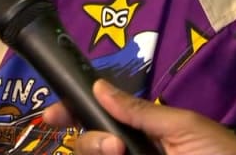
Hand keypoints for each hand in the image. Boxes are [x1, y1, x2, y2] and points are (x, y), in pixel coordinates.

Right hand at [43, 80, 235, 154]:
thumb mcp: (185, 126)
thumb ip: (140, 110)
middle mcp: (133, 153)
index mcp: (146, 133)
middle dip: (88, 140)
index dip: (73, 113)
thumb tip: (99, 86)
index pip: (101, 119)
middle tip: (113, 147)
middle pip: (88, 145)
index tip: (50, 116)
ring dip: (93, 150)